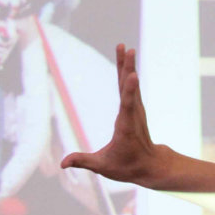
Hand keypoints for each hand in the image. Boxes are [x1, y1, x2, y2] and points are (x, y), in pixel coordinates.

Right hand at [60, 45, 168, 187]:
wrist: (151, 166)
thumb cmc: (128, 167)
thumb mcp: (104, 166)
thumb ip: (83, 161)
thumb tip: (62, 164)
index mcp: (125, 127)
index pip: (127, 105)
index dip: (129, 90)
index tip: (133, 75)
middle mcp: (133, 115)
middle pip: (129, 88)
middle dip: (128, 67)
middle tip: (127, 49)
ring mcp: (136, 110)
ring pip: (130, 84)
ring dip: (127, 65)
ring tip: (126, 47)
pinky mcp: (135, 108)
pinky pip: (130, 87)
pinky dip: (127, 72)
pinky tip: (126, 60)